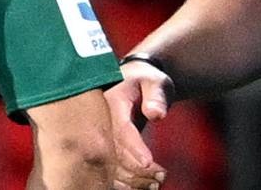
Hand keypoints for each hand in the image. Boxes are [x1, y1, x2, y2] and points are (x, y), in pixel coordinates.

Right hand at [104, 61, 169, 189]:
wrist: (132, 81)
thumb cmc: (147, 81)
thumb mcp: (156, 82)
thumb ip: (157, 95)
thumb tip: (156, 114)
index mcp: (110, 101)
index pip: (121, 129)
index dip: (134, 148)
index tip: (149, 163)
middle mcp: (100, 121)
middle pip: (113, 152)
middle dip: (136, 168)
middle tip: (161, 175)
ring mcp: (98, 136)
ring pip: (109, 165)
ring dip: (132, 178)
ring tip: (157, 182)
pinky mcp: (102, 147)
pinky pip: (108, 169)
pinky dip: (125, 182)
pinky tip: (144, 186)